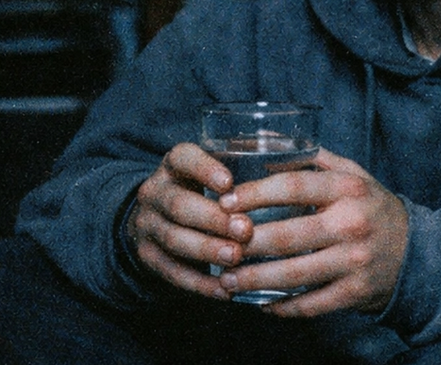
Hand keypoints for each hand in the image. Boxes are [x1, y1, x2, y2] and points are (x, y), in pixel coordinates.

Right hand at [128, 142, 253, 299]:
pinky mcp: (147, 256)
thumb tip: (293, 151)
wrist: (155, 217)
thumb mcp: (211, 168)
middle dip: (212, 218)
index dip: (205, 169)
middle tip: (245, 229)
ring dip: (206, 249)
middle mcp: (155, 191)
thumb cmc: (201, 188)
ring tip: (236, 257)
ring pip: (173, 238)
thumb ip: (243, 161)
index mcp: (174, 163)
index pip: (183, 158)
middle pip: (178, 204)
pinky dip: (199, 283)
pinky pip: (171, 272)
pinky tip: (224, 289)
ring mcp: (147, 225)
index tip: (229, 183)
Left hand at [216, 148, 407, 316]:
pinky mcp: (355, 293)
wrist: (417, 253)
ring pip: (293, 275)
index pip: (292, 187)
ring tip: (227, 280)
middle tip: (216, 246)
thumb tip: (266, 139)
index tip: (224, 202)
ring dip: (254, 280)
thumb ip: (313, 157)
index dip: (254, 194)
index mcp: (348, 189)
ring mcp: (354, 262)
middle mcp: (351, 224)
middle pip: (286, 235)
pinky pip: (311, 305)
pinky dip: (282, 308)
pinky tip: (260, 304)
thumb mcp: (353, 174)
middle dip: (245, 244)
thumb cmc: (373, 207)